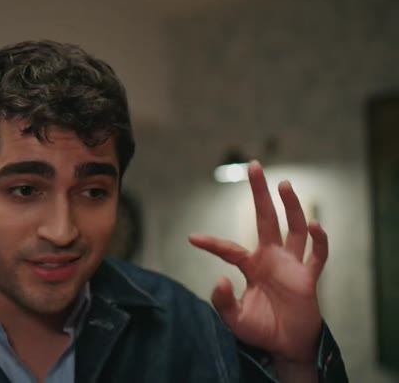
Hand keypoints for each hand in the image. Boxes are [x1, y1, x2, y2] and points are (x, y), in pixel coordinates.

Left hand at [189, 161, 327, 363]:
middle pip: (266, 219)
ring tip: (284, 184)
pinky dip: (319, 241)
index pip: (228, 249)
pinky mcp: (308, 277)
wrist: (286, 345)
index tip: (191, 238)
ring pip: (293, 229)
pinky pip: (318, 255)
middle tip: (253, 166)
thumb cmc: (260, 329)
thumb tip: (220, 278)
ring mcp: (291, 265)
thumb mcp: (234, 319)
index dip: (211, 244)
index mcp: (250, 266)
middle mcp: (270, 258)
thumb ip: (223, 302)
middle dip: (259, 193)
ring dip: (291, 207)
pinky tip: (315, 226)